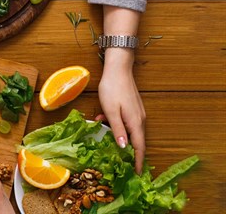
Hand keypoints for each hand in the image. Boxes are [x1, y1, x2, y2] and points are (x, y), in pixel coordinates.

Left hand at [98, 48, 145, 173]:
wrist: (118, 68)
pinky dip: (117, 126)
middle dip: (130, 154)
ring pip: (130, 132)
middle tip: (121, 166)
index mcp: (135, 122)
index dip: (137, 161)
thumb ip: (117, 129)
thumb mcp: (111, 111)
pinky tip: (103, 120)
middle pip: (137, 142)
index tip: (135, 174)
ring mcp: (137, 113)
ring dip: (119, 137)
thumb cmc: (112, 88)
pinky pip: (127, 123)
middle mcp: (140, 119)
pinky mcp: (133, 109)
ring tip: (105, 139)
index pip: (139, 147)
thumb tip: (123, 147)